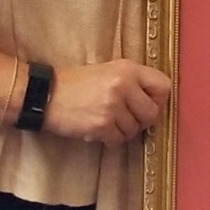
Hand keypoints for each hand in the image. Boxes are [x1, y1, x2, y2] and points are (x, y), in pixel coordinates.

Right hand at [42, 60, 170, 143]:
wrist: (45, 93)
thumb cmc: (76, 83)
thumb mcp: (109, 71)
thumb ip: (133, 82)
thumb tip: (155, 102)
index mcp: (128, 69)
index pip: (164, 86)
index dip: (158, 100)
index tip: (146, 105)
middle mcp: (124, 85)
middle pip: (152, 113)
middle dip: (140, 121)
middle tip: (124, 118)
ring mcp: (113, 105)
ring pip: (134, 130)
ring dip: (122, 131)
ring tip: (105, 120)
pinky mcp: (101, 124)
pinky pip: (119, 140)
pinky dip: (109, 139)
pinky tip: (98, 129)